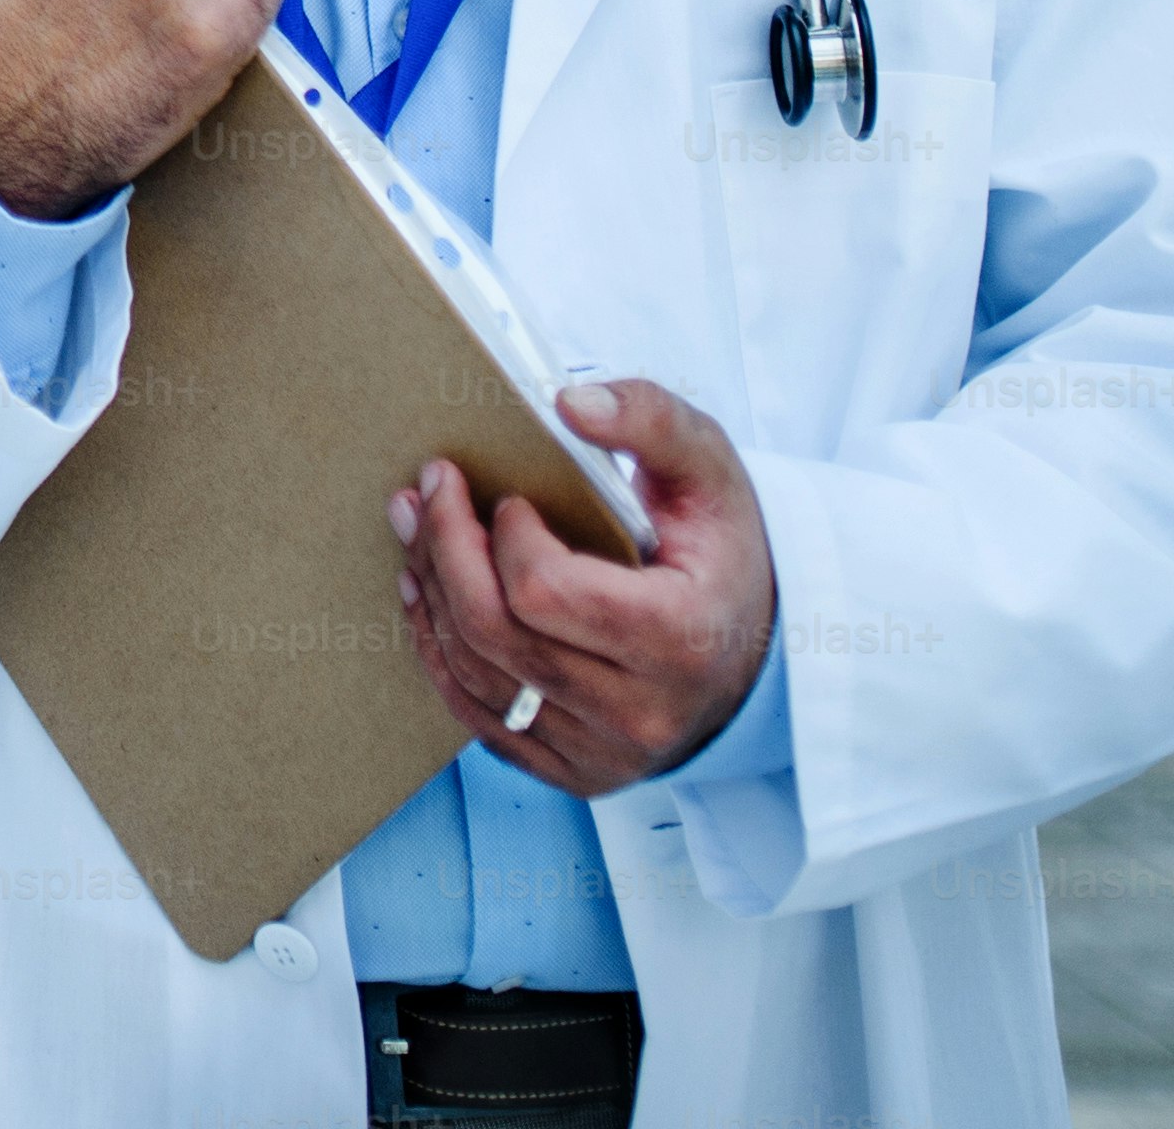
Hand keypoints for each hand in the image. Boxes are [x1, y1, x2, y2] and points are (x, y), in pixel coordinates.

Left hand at [389, 378, 777, 794]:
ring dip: (430, 593)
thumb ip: (649, 419)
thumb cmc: (723, 551)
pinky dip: (439, 650)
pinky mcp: (574, 772)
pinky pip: (478, 717)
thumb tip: (568, 401)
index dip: (505, 537)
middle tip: (427, 489)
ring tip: (417, 529)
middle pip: (496, 633)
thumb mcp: (708, 468)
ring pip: (476, 675)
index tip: (508, 498)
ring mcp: (606, 754)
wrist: (757, 650)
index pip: (544, 591)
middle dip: (445, 549)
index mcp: (682, 637)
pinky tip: (427, 594)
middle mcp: (643, 712)